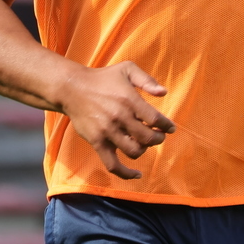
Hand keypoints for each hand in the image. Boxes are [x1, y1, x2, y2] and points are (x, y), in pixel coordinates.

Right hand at [57, 61, 174, 179]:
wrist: (73, 88)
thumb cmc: (103, 78)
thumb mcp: (126, 69)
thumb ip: (146, 80)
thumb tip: (164, 93)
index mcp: (129, 100)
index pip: (156, 120)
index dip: (167, 126)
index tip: (171, 128)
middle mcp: (120, 117)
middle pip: (148, 137)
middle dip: (158, 138)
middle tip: (158, 135)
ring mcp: (108, 131)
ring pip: (134, 151)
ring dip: (144, 149)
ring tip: (144, 143)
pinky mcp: (97, 142)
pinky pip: (113, 164)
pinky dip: (126, 173)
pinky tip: (138, 175)